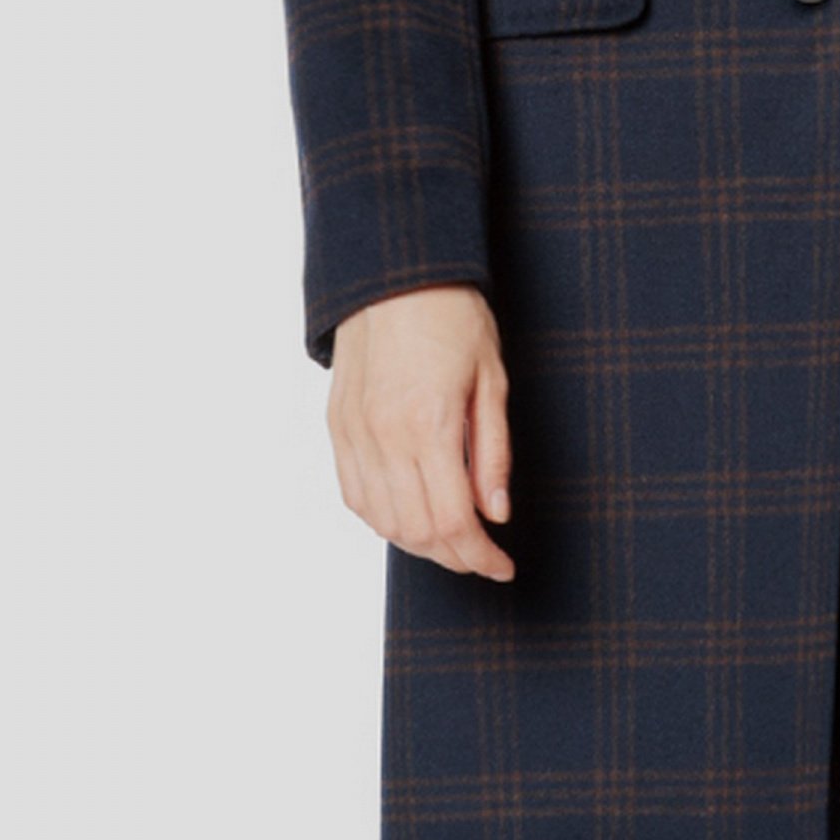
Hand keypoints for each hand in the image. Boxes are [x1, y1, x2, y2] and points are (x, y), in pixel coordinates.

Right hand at [327, 286, 515, 580]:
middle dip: (455, 556)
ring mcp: (354, 434)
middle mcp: (384, 437)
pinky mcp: (338, 427)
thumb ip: (493, 451)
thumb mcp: (491, 378)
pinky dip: (382, 520)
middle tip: (483, 556)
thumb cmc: (452, 315)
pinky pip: (354, 496)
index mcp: (429, 424)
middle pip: (417, 532)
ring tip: (452, 539)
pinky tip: (409, 516)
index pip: (452, 521)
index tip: (502, 565)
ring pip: (382, 522)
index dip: (480, 556)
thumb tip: (495, 513)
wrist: (395, 273)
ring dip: (419, 544)